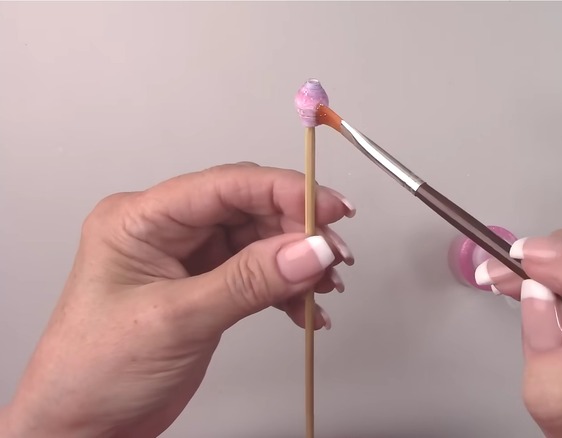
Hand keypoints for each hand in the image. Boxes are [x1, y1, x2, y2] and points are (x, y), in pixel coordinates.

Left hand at [1, 163, 355, 437]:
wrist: (84, 427)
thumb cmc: (92, 372)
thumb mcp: (177, 320)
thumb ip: (249, 281)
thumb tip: (307, 250)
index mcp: (140, 219)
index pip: (224, 186)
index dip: (284, 190)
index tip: (328, 207)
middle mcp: (165, 231)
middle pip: (249, 209)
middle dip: (298, 230)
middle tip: (334, 254)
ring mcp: (187, 259)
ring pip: (260, 241)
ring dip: (298, 261)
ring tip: (325, 285)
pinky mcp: (205, 286)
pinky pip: (258, 274)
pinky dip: (287, 289)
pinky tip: (304, 308)